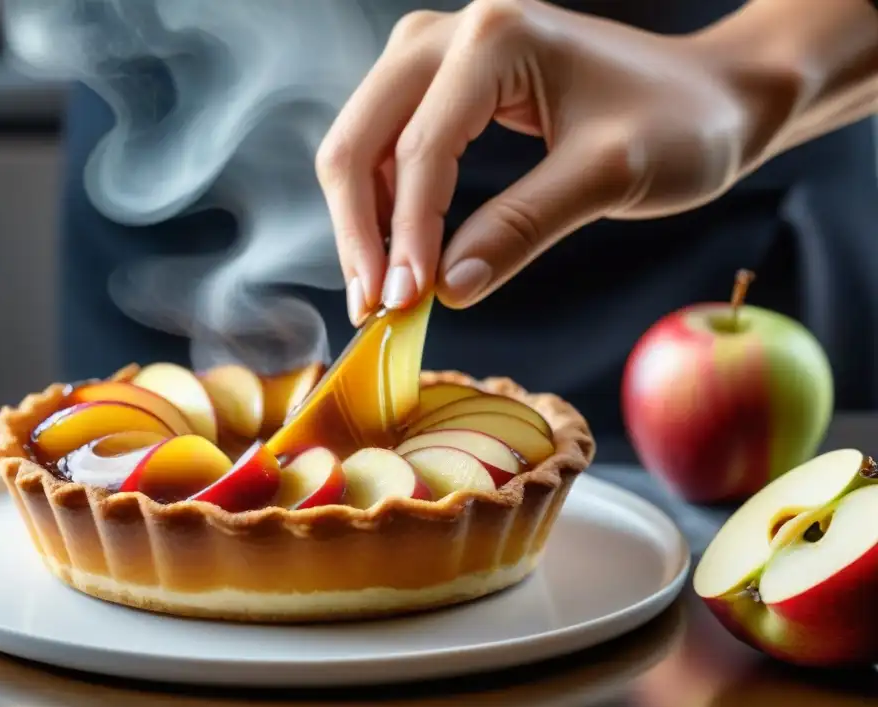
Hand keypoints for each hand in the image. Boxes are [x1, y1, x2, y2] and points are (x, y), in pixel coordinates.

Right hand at [315, 0, 877, 324]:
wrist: (711, 95)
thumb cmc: (680, 123)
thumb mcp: (608, 175)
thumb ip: (522, 228)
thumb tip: (446, 289)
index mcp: (492, 38)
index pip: (421, 150)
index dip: (407, 236)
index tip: (404, 305)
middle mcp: (448, 34)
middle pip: (359, 140)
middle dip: (360, 232)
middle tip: (375, 309)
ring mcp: (437, 55)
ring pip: (361, 146)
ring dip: (364, 224)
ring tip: (383, 294)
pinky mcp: (440, 85)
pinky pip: (386, 149)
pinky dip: (383, 207)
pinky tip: (398, 255)